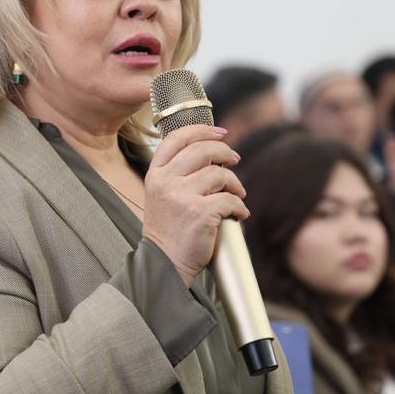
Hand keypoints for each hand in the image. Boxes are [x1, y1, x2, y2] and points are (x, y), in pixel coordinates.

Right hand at [141, 125, 246, 285]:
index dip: (201, 130)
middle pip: (202, 150)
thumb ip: (178, 173)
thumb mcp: (162, 195)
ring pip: (220, 174)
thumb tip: (213, 153)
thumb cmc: (168, 230)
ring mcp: (181, 196)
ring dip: (235, 184)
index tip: (221, 133)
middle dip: (225, 152)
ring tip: (237, 195)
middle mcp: (165, 181)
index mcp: (155, 174)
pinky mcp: (200, 213)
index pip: (177, 138)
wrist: (164, 263)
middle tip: (235, 159)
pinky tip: (239, 214)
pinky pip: (229, 200)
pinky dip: (239, 207)